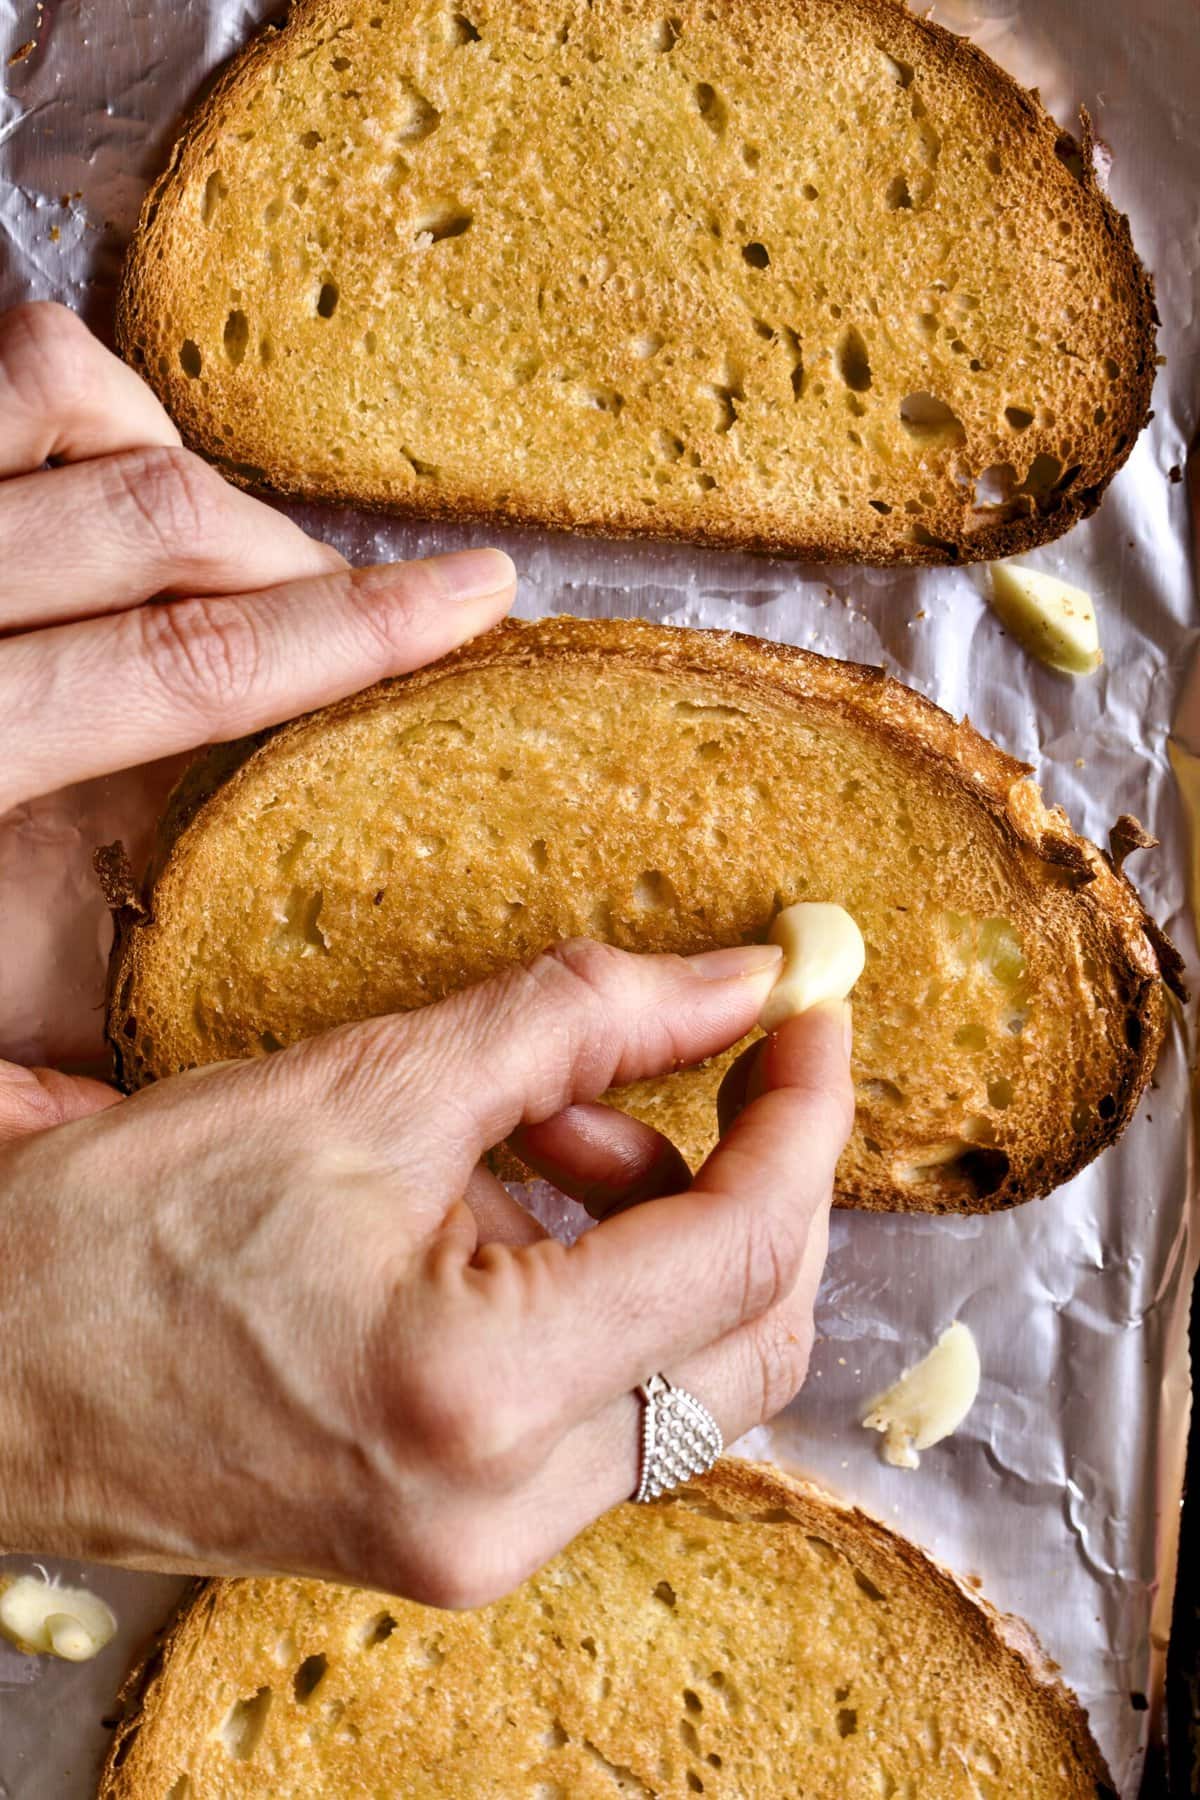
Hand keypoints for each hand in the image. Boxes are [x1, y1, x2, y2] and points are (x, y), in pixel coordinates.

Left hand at [0, 301, 514, 1066]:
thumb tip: (278, 973)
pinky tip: (115, 486)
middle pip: (152, 516)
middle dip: (293, 564)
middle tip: (358, 618)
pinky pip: (7, 367)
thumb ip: (119, 962)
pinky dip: (91, 404)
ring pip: (69, 391)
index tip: (473, 600)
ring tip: (224, 551)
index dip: (352, 632)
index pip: (187, 664)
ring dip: (184, 466)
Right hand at [0, 943, 851, 1606]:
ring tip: (562, 1126)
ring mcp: (479, 1547)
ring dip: (670, 1237)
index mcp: (482, 1388)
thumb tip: (739, 980)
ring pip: (686, 1387)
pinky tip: (518, 1206)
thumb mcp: (365, 1086)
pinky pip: (601, 1418)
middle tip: (724, 1064)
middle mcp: (502, 1508)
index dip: (804, 1110)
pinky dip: (603, 1298)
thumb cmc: (117, 1231)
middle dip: (758, 1182)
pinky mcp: (450, 1539)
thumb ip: (580, 1022)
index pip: (745, 1246)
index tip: (810, 1012)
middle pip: (748, 1340)